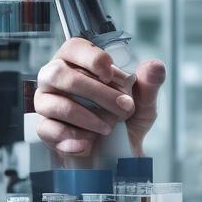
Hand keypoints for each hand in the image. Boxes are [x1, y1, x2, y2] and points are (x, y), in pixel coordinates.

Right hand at [34, 38, 165, 161]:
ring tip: (108, 128)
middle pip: (61, 74)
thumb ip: (149, 84)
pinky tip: (88, 143)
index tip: (112, 76)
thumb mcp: (143, 103)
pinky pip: (48, 130)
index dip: (93, 59)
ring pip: (55, 103)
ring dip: (86, 117)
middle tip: (123, 108)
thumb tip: (156, 66)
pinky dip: (72, 138)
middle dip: (97, 92)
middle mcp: (56, 78)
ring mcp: (47, 103)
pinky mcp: (45, 129)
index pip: (74, 47)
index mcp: (77, 63)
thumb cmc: (124, 121)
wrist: (117, 155)